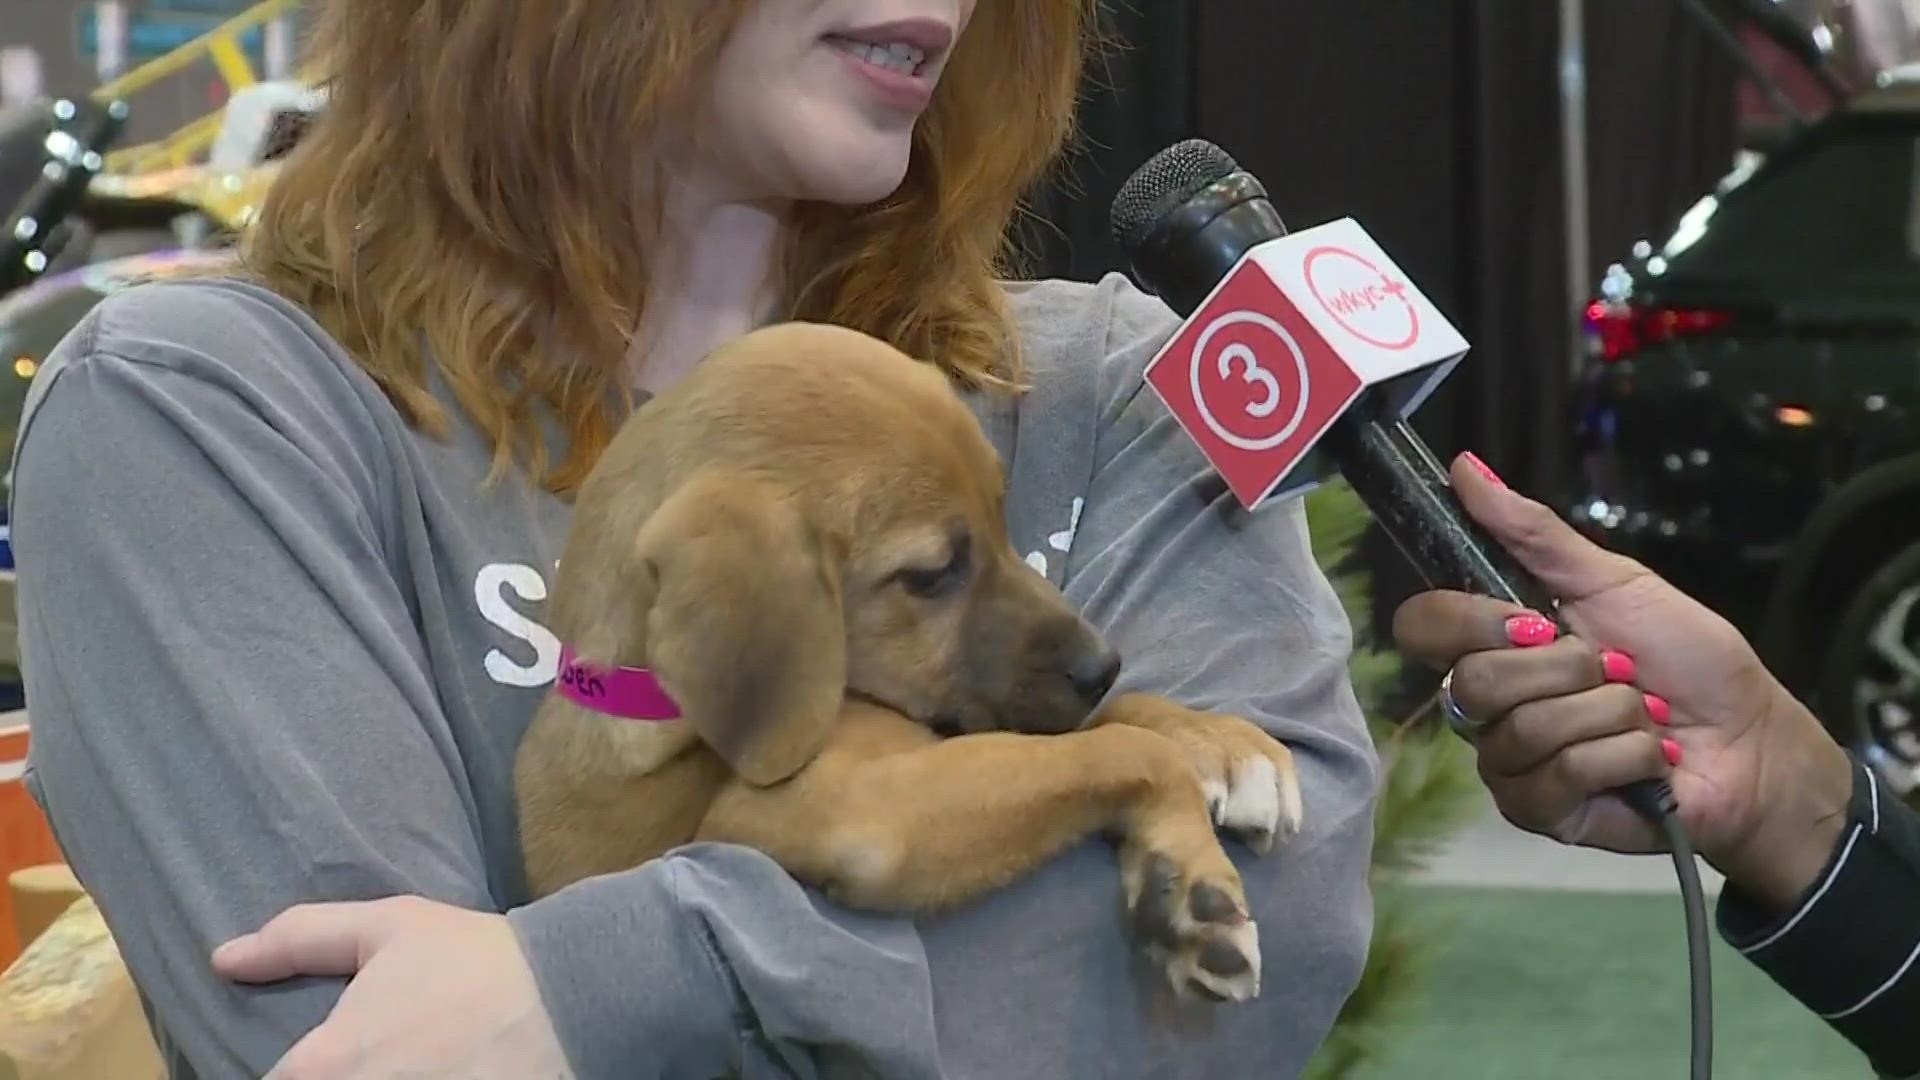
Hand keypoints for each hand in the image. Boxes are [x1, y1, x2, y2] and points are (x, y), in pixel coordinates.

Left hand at [214, 895, 571, 1078]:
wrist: (570, 997)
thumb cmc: (473, 959)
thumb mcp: (389, 927)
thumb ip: (300, 938)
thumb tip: (223, 959)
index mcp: (328, 1065)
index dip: (287, 1074)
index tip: (306, 1062)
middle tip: (359, 1060)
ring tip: (394, 1066)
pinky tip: (433, 1076)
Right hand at [1392, 454, 1852, 908]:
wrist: (1755, 738)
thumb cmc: (1689, 660)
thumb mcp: (1616, 581)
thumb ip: (1533, 532)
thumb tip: (1463, 466)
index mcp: (1493, 643)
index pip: (1422, 626)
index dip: (1470, 621)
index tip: (1538, 619)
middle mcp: (1487, 705)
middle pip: (1472, 684)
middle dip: (1568, 670)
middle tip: (1618, 670)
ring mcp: (1508, 763)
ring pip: (1522, 730)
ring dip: (1608, 715)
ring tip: (1644, 716)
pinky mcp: (1540, 812)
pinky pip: (1557, 776)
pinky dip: (1623, 757)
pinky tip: (1651, 759)